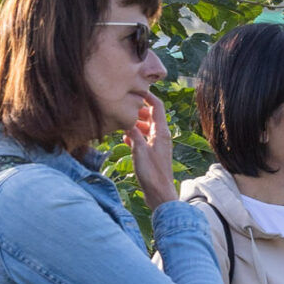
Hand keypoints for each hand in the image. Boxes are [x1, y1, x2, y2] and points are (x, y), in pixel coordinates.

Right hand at [128, 93, 178, 207]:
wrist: (160, 194)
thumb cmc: (152, 174)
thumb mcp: (140, 151)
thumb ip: (134, 134)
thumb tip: (127, 120)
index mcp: (161, 132)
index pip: (157, 107)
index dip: (147, 96)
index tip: (135, 89)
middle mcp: (161, 136)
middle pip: (151, 115)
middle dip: (138, 109)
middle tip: (124, 106)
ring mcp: (157, 144)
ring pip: (146, 127)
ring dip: (135, 123)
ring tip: (121, 121)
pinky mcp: (152, 153)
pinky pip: (144, 138)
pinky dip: (135, 135)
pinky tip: (125, 137)